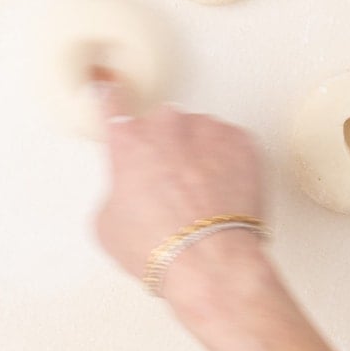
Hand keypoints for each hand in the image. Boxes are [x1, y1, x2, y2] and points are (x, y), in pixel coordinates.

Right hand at [94, 83, 265, 300]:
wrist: (210, 262)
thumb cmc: (158, 246)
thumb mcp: (106, 225)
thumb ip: (115, 192)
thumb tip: (128, 194)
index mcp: (127, 139)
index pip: (112, 102)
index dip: (111, 97)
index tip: (111, 88)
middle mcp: (166, 124)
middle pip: (162, 128)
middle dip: (164, 151)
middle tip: (170, 190)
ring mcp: (208, 129)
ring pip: (199, 136)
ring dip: (198, 157)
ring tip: (200, 199)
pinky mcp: (243, 141)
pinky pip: (231, 146)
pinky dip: (228, 165)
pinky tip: (222, 196)